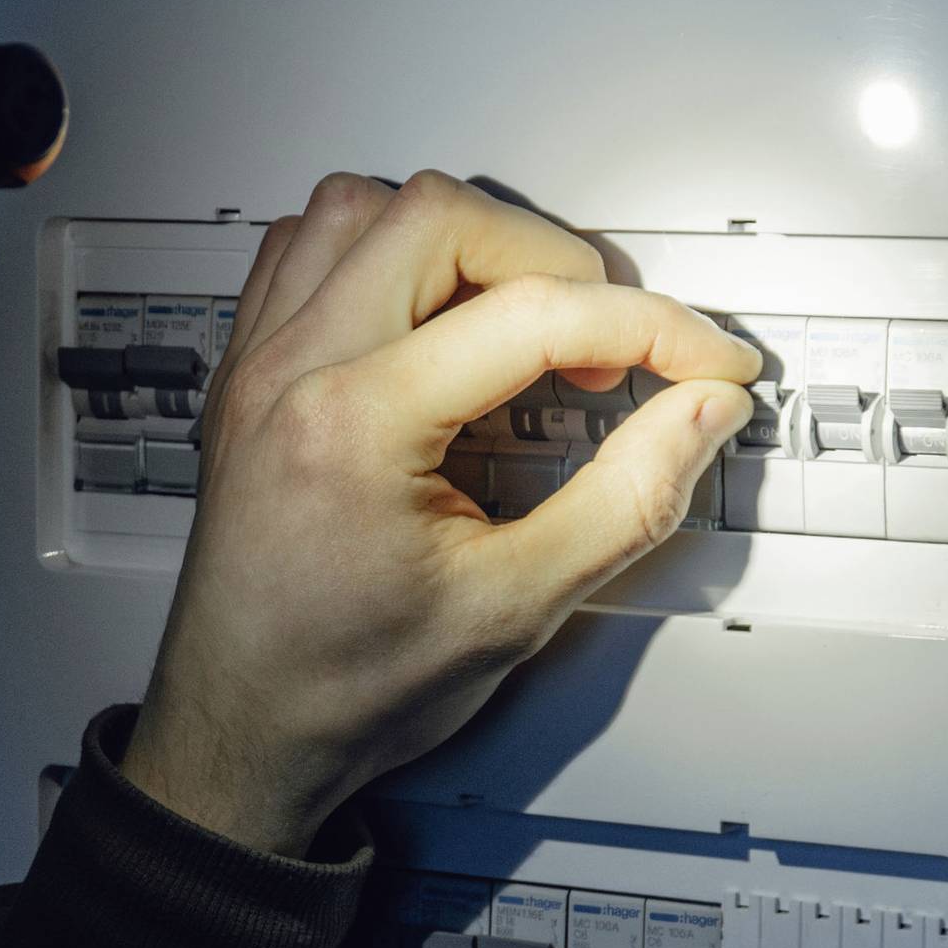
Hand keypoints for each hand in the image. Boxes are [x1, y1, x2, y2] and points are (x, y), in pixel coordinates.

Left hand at [120, 170, 758, 854]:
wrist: (242, 737)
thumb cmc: (342, 690)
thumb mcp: (513, 610)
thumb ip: (625, 501)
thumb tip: (698, 413)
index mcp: (350, 427)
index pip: (529, 316)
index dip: (650, 329)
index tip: (705, 366)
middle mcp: (289, 373)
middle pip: (440, 217)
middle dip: (553, 263)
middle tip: (609, 344)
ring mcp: (257, 364)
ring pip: (361, 209)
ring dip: (462, 241)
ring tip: (521, 321)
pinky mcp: (248, 374)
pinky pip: (304, 247)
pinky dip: (381, 253)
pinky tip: (430, 316)